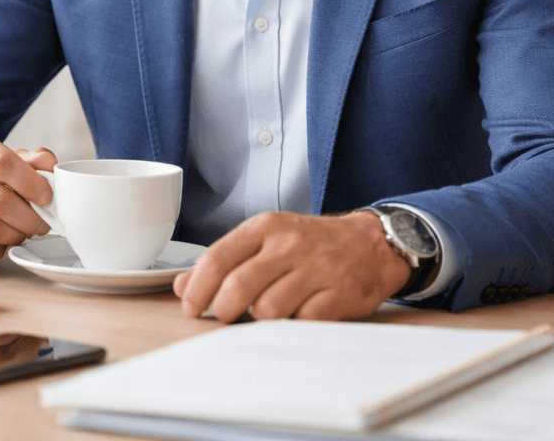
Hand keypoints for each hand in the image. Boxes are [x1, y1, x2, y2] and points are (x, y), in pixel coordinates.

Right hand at [0, 136, 57, 263]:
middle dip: (30, 218)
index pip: (4, 164)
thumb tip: (50, 165)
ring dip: (15, 236)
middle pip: (0, 201)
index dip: (32, 183)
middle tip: (42, 224)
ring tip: (22, 232)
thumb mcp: (6, 161)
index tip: (48, 198)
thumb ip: (32, 161)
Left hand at [172, 210, 410, 321]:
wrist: (371, 243)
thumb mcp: (265, 240)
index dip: (198, 288)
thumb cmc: (309, 244)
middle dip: (224, 310)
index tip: (191, 307)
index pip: (217, 258)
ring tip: (266, 313)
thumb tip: (181, 285)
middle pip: (239, 287)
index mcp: (265, 227)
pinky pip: (303, 321)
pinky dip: (293, 325)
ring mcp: (317, 268)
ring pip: (269, 309)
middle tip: (225, 317)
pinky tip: (295, 315)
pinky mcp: (341, 293)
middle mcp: (290, 244)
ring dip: (260, 319)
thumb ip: (224, 260)